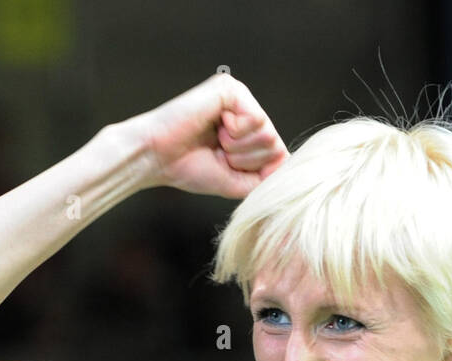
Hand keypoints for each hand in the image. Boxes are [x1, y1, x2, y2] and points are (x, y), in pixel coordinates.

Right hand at [134, 72, 287, 197]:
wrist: (158, 158)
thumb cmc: (190, 168)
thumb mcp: (239, 181)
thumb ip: (268, 175)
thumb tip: (293, 164)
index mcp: (247, 129)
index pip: (277, 155)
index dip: (253, 169)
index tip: (224, 165)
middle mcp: (246, 109)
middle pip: (275, 144)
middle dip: (246, 159)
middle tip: (218, 151)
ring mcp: (240, 97)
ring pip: (268, 133)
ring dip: (239, 148)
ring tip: (215, 139)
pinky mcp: (232, 89)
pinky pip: (257, 119)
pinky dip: (235, 133)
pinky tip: (215, 126)